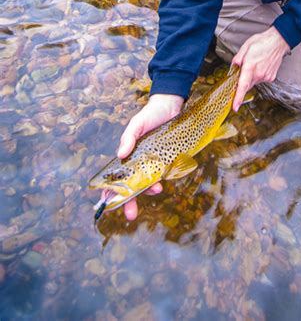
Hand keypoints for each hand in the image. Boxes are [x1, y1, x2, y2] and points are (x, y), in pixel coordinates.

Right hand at [116, 93, 183, 220]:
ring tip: (155, 189)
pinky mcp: (166, 160)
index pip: (115, 178)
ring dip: (149, 190)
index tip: (108, 205)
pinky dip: (162, 180)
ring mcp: (153, 162)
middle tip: (130, 215)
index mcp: (127, 156)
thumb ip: (129, 138)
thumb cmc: (150, 115)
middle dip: (130, 202)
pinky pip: (162, 175)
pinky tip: (164, 179)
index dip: (111, 193)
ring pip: (148, 183)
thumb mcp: (137, 124)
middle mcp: (139, 162)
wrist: (171, 107)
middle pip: (131, 187)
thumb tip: (120, 154)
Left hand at [231, 26, 288, 111]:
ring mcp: (266, 77)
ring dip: (251, 76)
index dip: (238, 98)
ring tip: (254, 63)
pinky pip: (260, 80)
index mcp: (250, 67)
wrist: (278, 41)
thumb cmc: (262, 42)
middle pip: (246, 85)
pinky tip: (260, 65)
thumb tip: (234, 66)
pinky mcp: (270, 77)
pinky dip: (258, 75)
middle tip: (243, 69)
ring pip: (253, 82)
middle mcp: (259, 74)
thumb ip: (238, 59)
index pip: (242, 86)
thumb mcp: (245, 47)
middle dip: (242, 80)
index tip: (235, 107)